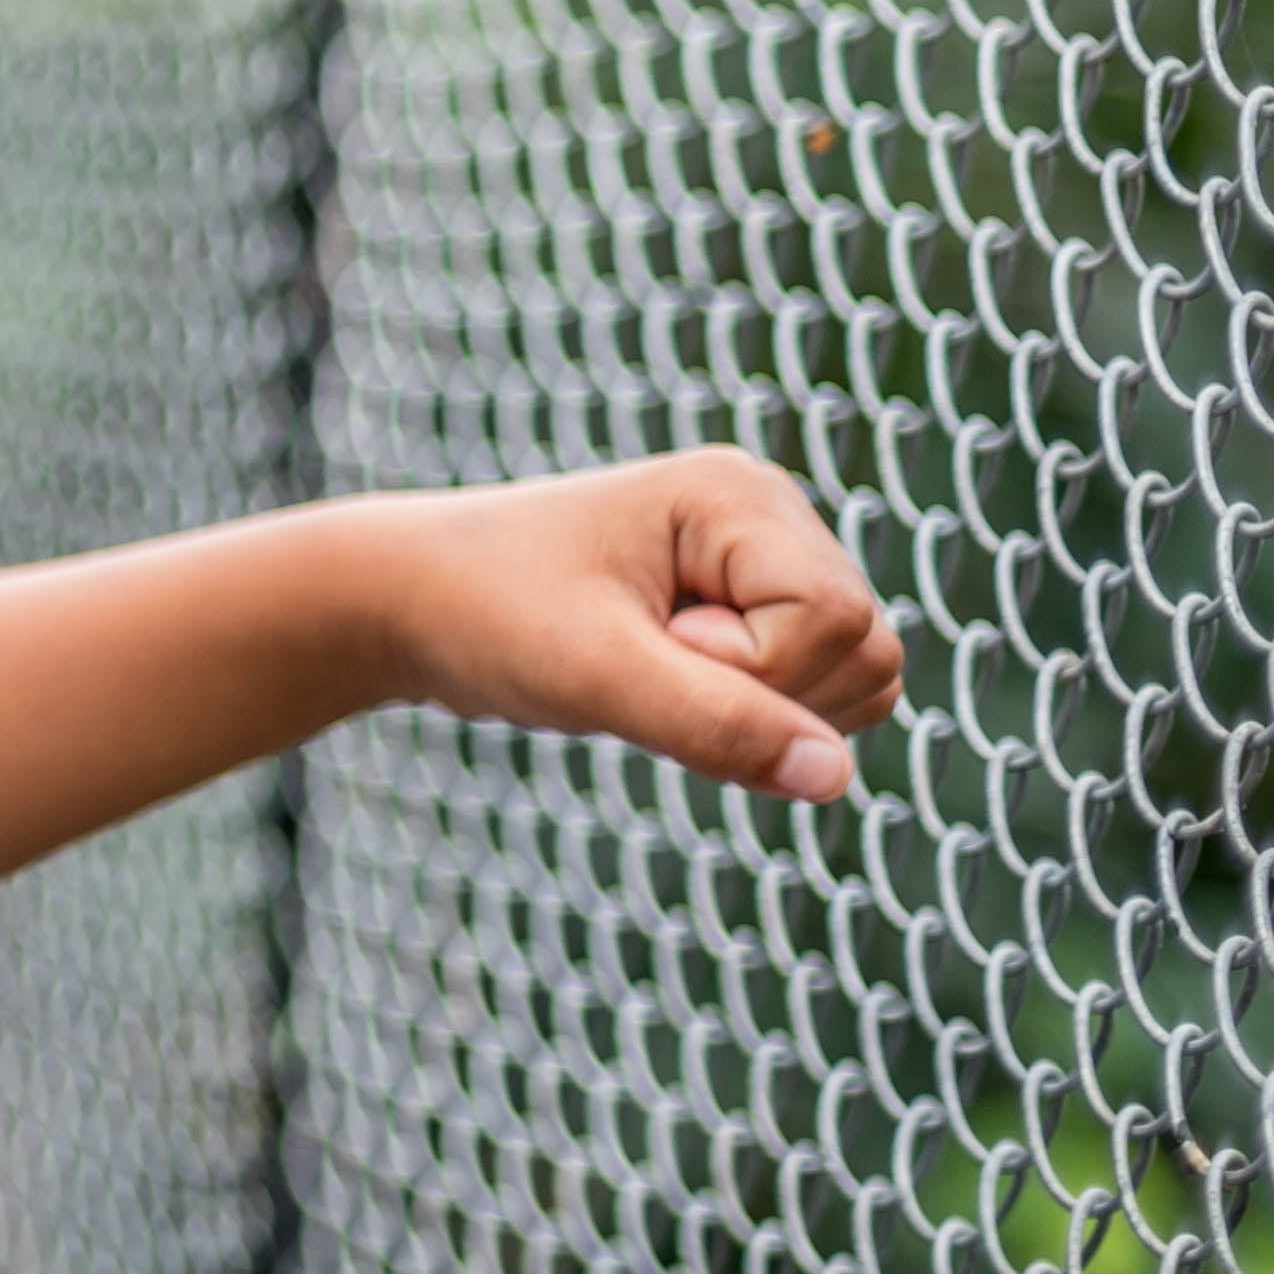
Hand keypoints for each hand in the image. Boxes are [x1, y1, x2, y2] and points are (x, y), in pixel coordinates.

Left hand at [374, 451, 905, 803]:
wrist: (407, 600)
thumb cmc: (483, 615)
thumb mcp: (593, 675)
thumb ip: (716, 724)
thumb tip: (835, 777)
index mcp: (739, 495)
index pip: (837, 623)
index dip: (750, 671)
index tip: (645, 642)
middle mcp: (768, 514)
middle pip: (867, 654)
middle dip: (765, 695)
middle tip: (643, 656)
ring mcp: (763, 560)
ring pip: (857, 682)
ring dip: (758, 711)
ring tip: (649, 665)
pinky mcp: (747, 606)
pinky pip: (815, 696)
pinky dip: (749, 716)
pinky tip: (664, 678)